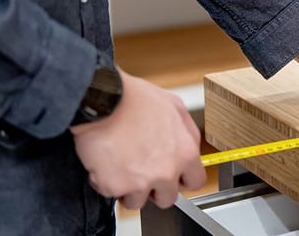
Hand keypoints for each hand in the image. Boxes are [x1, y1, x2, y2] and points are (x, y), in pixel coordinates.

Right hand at [70, 70, 205, 209]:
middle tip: (142, 171)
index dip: (183, 180)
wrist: (103, 101)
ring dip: (129, 188)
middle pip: (167, 198)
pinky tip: (105, 161)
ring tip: (121, 164)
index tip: (174, 177)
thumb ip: (186, 132)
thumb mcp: (175, 107)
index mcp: (185, 153)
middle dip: (155, 188)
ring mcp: (140, 182)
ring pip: (137, 201)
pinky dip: (105, 181)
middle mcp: (166, 172)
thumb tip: (188, 144)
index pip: (195, 182)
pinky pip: (110, 193)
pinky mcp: (114, 187)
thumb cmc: (134, 98)